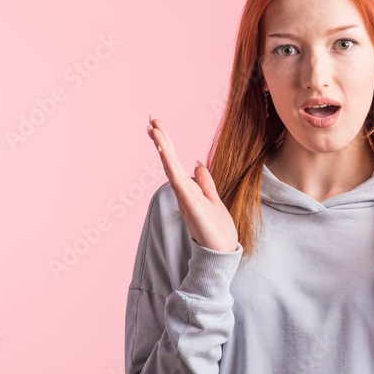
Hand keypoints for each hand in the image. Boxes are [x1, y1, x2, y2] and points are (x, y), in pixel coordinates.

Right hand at [147, 116, 238, 252]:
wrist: (222, 253)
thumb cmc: (217, 231)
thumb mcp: (214, 200)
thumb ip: (206, 183)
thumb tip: (197, 163)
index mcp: (189, 189)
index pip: (176, 162)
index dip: (167, 143)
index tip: (157, 125)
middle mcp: (183, 192)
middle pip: (170, 162)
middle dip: (161, 141)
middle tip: (151, 120)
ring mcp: (185, 198)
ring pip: (171, 169)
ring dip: (163, 149)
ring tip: (155, 131)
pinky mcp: (190, 206)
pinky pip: (178, 183)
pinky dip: (171, 167)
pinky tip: (165, 153)